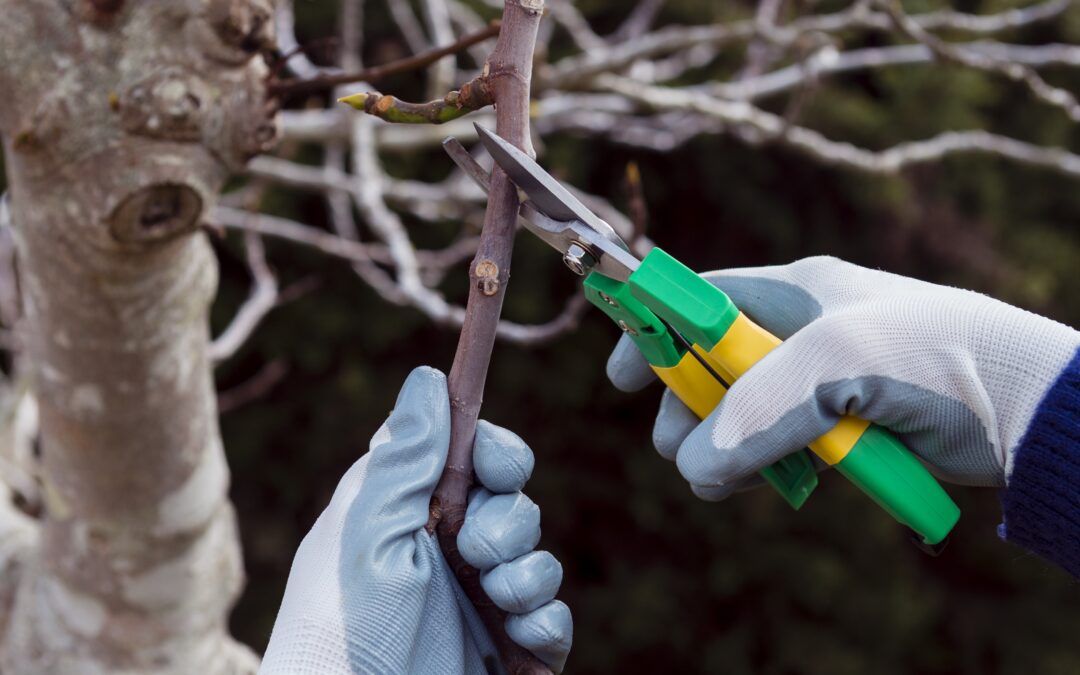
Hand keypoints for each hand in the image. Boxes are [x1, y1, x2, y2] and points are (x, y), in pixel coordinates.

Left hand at [261, 367, 570, 673]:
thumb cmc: (342, 633)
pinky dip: (545, 619)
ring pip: (538, 557)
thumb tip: (428, 378)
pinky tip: (520, 633)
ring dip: (526, 572)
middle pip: (513, 501)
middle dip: (508, 520)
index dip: (494, 452)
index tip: (491, 467)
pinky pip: (554, 616)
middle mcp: (445, 554)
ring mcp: (479, 605)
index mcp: (406, 515)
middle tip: (475, 551)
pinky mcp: (510, 651)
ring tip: (495, 599)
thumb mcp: (367, 534)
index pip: (471, 456)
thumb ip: (404, 457)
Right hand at [607, 256, 1079, 499]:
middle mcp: (803, 329)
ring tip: (724, 483)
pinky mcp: (847, 423)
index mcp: (794, 290)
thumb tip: (693, 465)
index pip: (698, 299)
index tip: (621, 377)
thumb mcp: (835, 364)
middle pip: (710, 365)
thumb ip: (755, 409)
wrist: (1026, 408)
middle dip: (684, 409)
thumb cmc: (933, 358)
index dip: (652, 330)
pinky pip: (783, 446)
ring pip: (743, 414)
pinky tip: (778, 482)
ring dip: (724, 448)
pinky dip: (769, 467)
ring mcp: (824, 378)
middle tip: (679, 451)